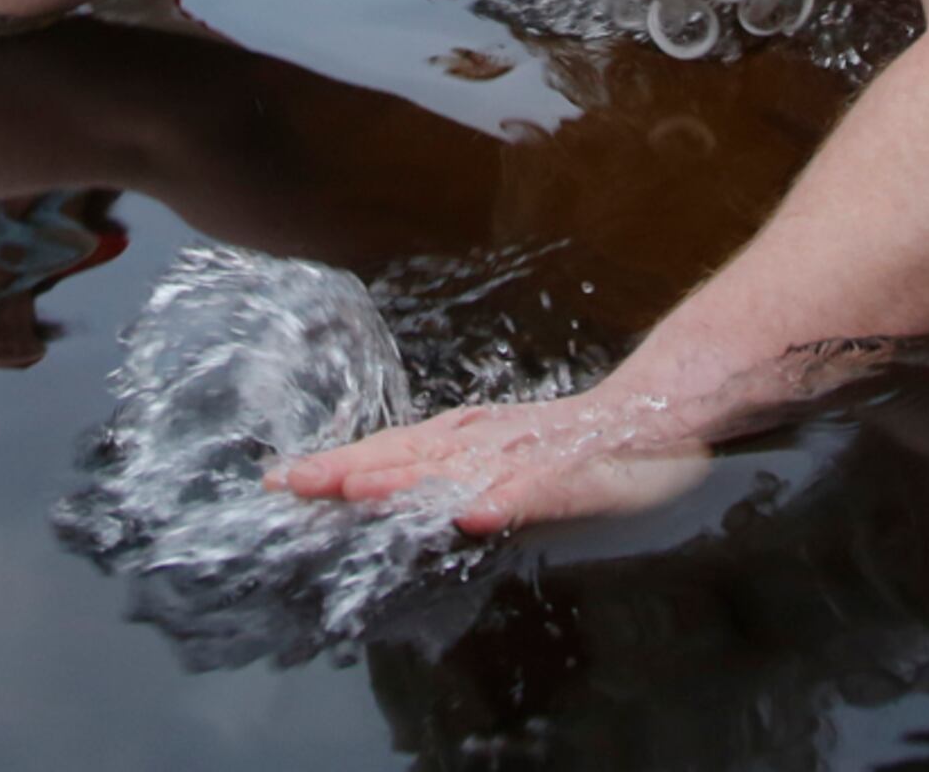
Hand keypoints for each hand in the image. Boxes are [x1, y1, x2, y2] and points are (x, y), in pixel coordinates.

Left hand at [267, 385, 714, 534]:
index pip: (388, 454)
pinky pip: (530, 490)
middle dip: (346, 471)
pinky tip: (474, 512)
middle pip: (405, 456)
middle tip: (288, 482)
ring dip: (401, 479)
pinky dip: (501, 500)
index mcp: (465, 442)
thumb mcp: (509, 464)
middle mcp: (482, 443)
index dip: (335, 466)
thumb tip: (399, 493)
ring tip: (352, 489)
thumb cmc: (579, 447)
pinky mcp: (565, 475)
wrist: (649, 417)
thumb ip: (456, 479)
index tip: (279, 478)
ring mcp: (521, 457)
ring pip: (454, 469)